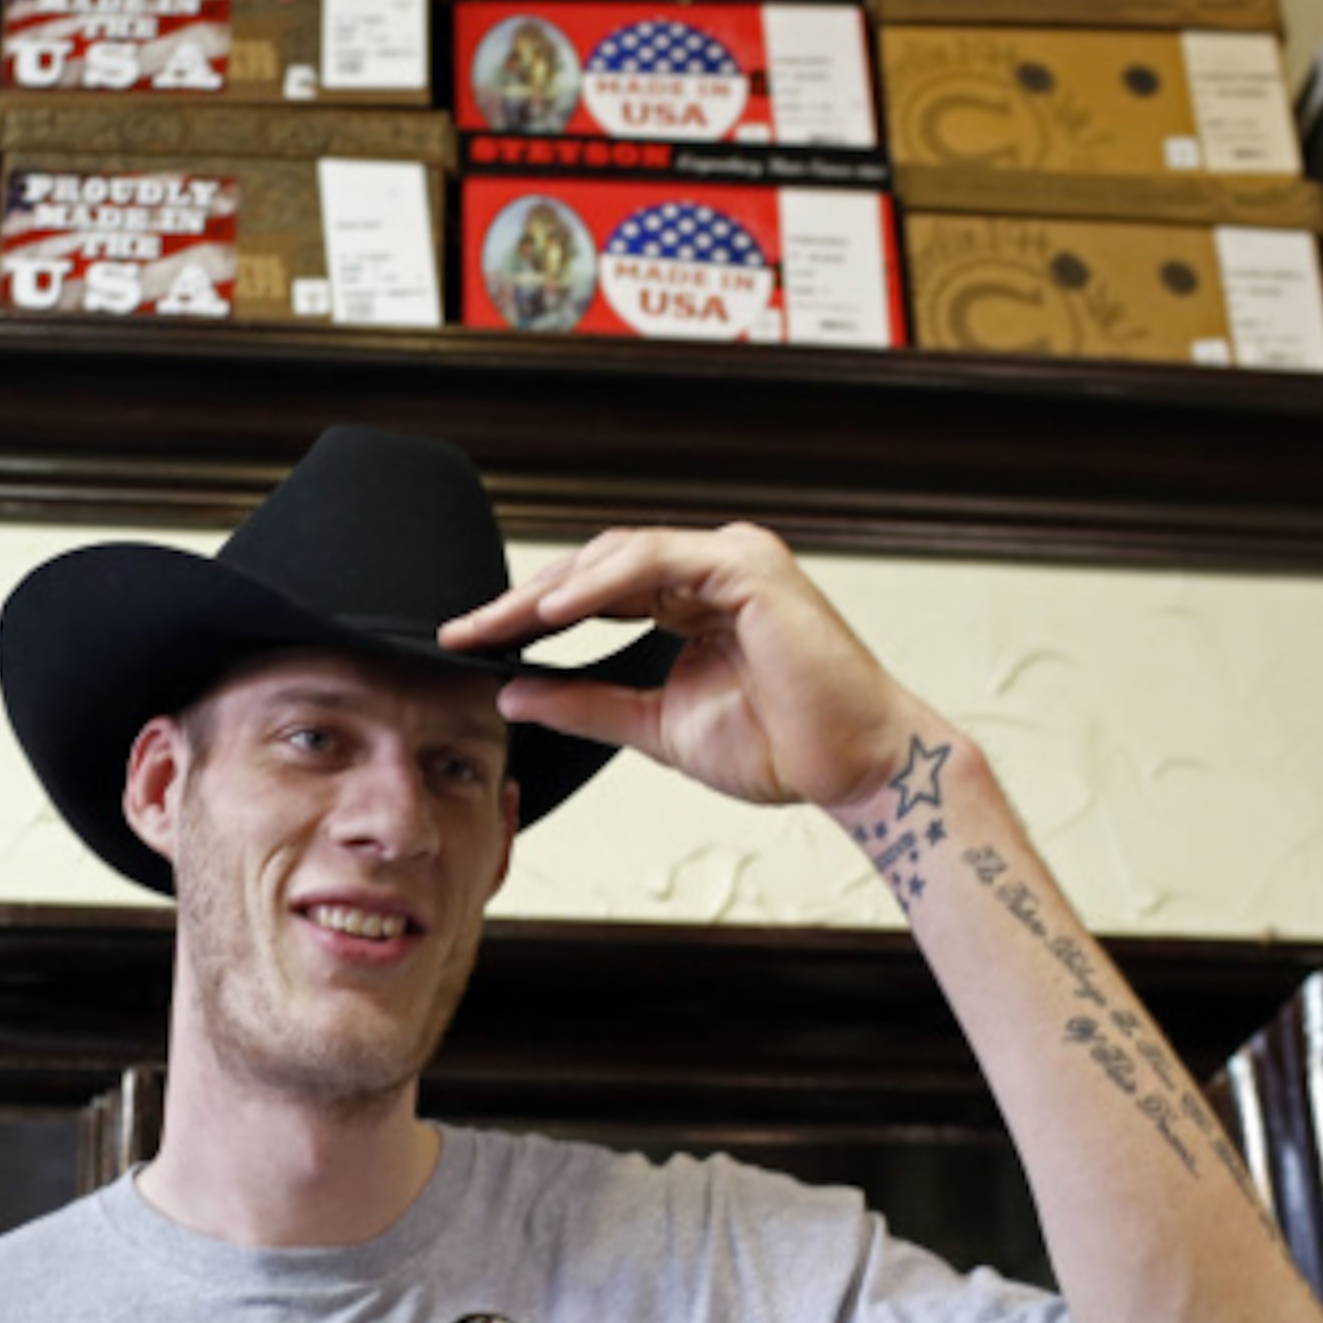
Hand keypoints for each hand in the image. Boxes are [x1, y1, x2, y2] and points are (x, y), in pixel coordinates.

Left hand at [440, 523, 931, 814]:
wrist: (854, 769)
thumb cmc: (782, 747)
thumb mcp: (656, 726)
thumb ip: (587, 705)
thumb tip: (513, 695)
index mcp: (695, 596)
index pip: (596, 590)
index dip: (531, 614)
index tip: (473, 641)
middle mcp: (713, 567)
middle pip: (599, 564)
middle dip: (527, 598)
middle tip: (468, 629)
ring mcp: (734, 558)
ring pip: (620, 553)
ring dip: (552, 588)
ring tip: (499, 622)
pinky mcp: (748, 567)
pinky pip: (656, 561)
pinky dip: (600, 584)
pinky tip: (555, 613)